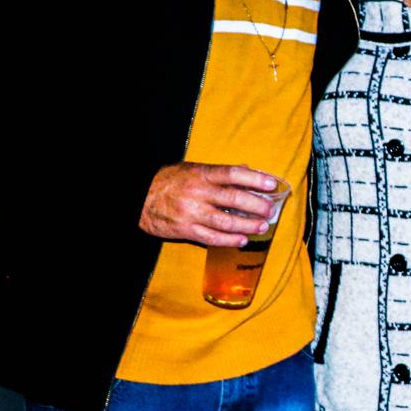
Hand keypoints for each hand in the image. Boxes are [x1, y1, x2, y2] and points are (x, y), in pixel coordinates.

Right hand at [140, 163, 281, 247]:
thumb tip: (248, 170)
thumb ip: (220, 173)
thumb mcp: (192, 170)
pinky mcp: (186, 229)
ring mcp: (192, 212)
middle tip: (270, 210)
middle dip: (257, 206)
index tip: (272, 184)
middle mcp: (198, 192)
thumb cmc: (170, 182)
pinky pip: (212, 237)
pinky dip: (229, 240)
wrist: (138, 198)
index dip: (255, 178)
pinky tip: (242, 240)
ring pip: (226, 221)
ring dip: (248, 225)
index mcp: (201, 174)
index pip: (233, 174)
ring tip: (262, 227)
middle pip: (235, 199)